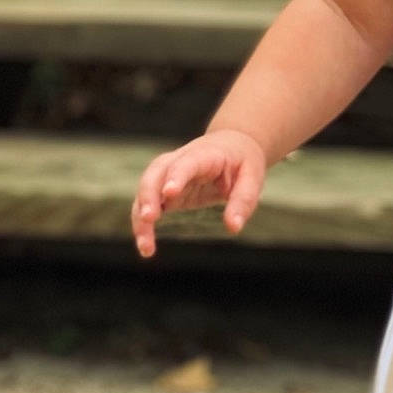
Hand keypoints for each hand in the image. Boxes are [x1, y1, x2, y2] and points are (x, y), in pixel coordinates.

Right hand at [131, 129, 267, 258]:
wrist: (232, 146)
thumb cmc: (243, 162)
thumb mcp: (253, 178)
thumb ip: (243, 201)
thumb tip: (233, 227)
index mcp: (204, 155)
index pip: (186, 164)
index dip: (176, 177)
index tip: (169, 194)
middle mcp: (179, 161)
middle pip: (155, 173)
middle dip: (149, 195)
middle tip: (149, 218)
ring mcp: (168, 175)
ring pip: (146, 190)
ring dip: (140, 217)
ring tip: (145, 247)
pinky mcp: (164, 191)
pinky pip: (148, 205)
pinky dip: (143, 224)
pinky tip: (146, 247)